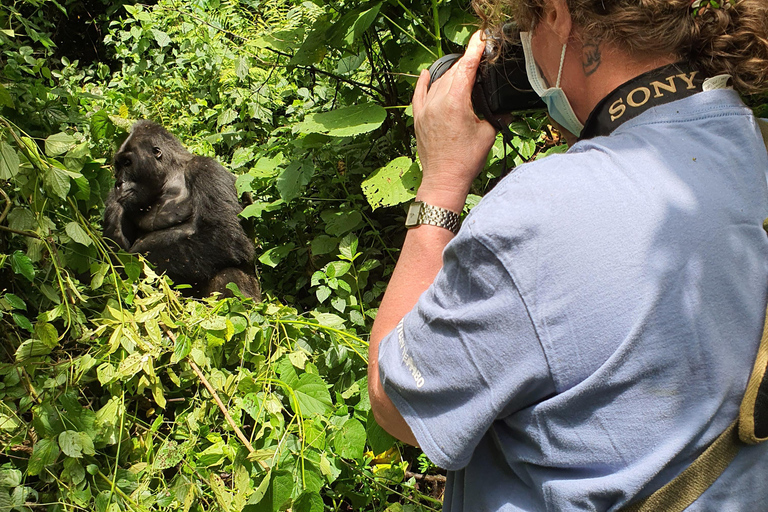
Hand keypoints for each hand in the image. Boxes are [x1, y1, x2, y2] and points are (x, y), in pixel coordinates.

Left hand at [412, 31, 497, 211]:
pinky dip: (424, 82)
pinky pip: (419, 94)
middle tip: (478, 56)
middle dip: (466, 63)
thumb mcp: (488, 133)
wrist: (444, 179)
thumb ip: (495, 114)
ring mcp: (425, 109)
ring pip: (439, 82)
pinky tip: (427, 72)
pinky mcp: (418, 118)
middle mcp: (437, 101)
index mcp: (455, 101)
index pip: (466, 67)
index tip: (480, 39)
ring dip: (451, 74)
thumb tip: (503, 107)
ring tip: (463, 71)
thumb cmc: (466, 160)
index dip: (475, 50)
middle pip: (453, 72)